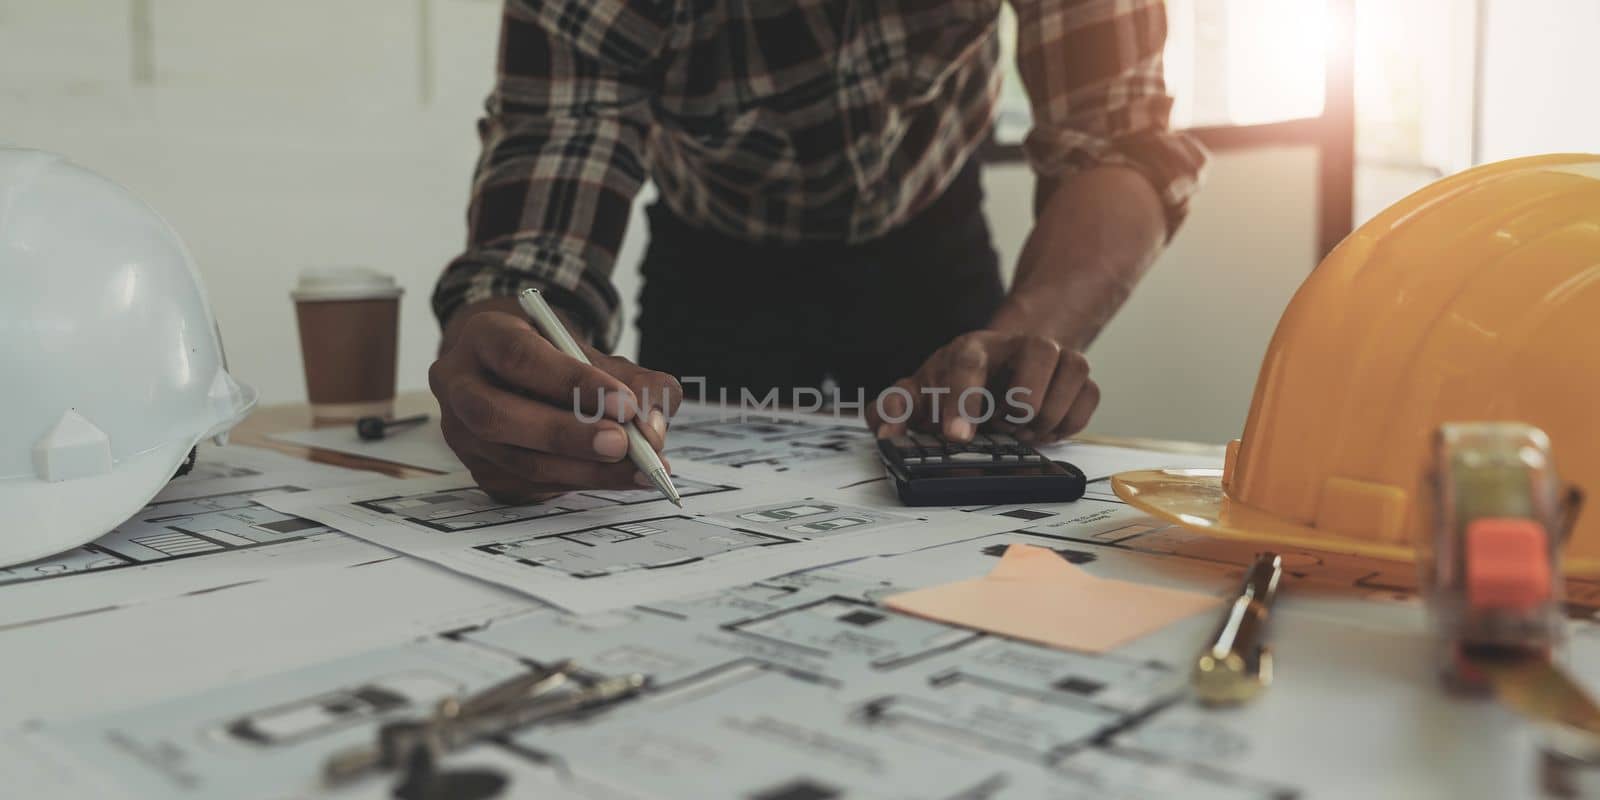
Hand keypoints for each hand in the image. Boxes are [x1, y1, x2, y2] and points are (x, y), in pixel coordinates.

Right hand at [430, 301, 680, 503]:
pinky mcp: (481, 471)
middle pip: (499, 416)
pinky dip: (580, 484)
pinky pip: (529, 486)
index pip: (519, 356)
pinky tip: (618, 478)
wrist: (518, 379)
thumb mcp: (596, 355)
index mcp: (483, 337)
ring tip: (639, 468)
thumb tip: (653, 426)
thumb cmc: (558, 362)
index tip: (624, 403)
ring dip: (585, 470)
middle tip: (623, 444)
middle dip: (567, 435)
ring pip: (517, 462)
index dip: (571, 382)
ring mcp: (462, 435)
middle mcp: (459, 385)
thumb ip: (635, 381)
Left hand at [867, 330, 1098, 444]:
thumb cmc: (958, 381)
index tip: (956, 437)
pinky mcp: (1079, 378)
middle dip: (1025, 398)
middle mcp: (1017, 346)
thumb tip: (886, 433)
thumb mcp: (920, 391)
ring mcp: (1054, 358)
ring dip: (1050, 411)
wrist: (1002, 361)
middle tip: (1007, 426)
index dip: (962, 401)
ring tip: (1024, 430)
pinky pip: (1090, 395)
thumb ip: (895, 408)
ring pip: (1073, 369)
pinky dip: (1070, 421)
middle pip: (1039, 351)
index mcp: (972, 348)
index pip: (968, 364)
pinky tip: (1045, 430)